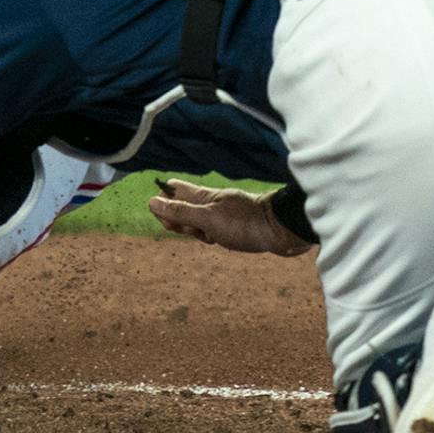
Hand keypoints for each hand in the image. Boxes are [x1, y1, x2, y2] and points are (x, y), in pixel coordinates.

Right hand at [148, 178, 313, 256]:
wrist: (280, 230)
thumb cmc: (244, 224)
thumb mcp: (207, 219)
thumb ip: (180, 211)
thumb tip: (152, 201)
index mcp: (202, 196)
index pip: (172, 191)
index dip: (165, 206)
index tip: (174, 221)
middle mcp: (210, 202)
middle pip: (182, 209)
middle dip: (182, 225)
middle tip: (198, 231)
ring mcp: (221, 213)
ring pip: (197, 223)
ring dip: (199, 233)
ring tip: (213, 238)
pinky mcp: (232, 224)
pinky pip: (213, 230)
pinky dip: (213, 237)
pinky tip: (223, 241)